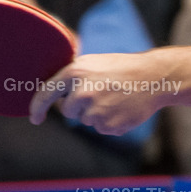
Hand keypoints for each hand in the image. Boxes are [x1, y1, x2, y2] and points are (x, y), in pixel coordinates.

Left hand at [28, 51, 167, 133]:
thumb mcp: (94, 63)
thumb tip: (53, 94)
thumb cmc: (123, 68)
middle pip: (68, 111)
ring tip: (117, 98)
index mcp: (75, 72)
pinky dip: (111, 121)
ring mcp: (95, 111)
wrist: (154, 78)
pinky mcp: (108, 126)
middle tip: (103, 92)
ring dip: (98, 113)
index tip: (36, 118)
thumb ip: (72, 77)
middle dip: (80, 106)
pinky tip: (123, 108)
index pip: (46, 94)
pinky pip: (102, 128)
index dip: (37, 108)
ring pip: (87, 120)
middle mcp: (82, 92)